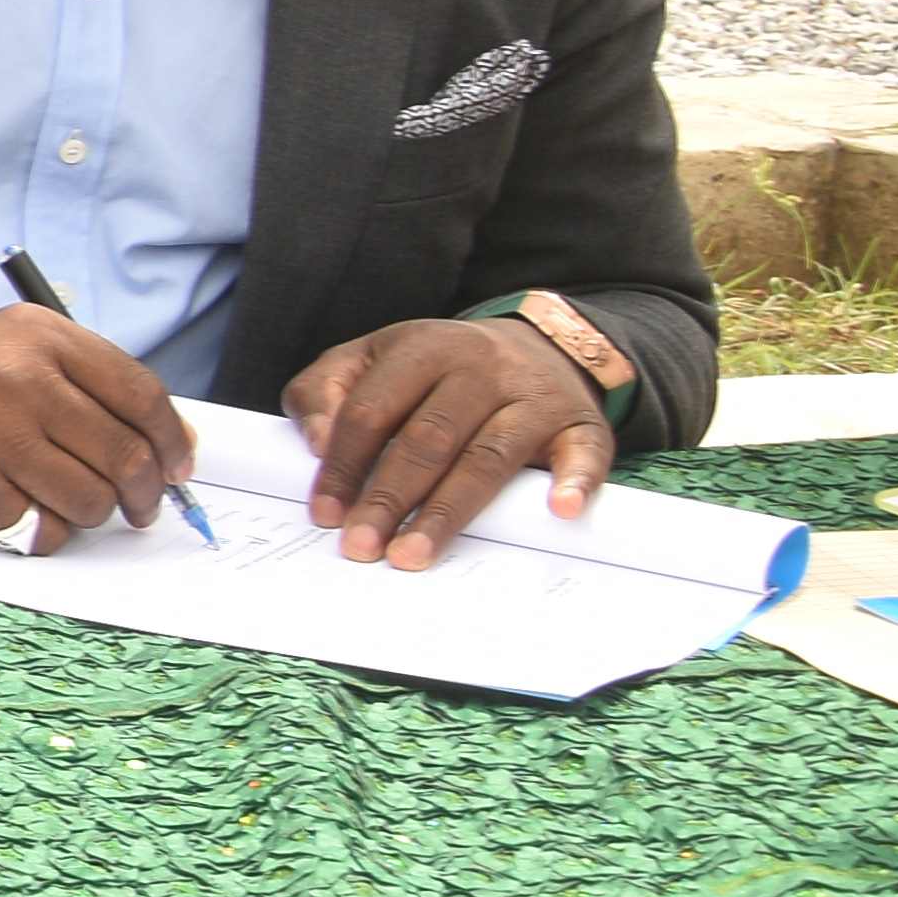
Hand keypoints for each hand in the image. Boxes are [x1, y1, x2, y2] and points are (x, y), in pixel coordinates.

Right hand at [0, 311, 194, 541]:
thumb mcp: (18, 352)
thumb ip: (93, 385)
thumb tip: (176, 446)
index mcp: (38, 335)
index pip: (140, 393)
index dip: (172, 441)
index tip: (180, 467)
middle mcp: (16, 378)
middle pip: (124, 454)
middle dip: (145, 493)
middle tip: (141, 507)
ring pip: (90, 500)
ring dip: (90, 514)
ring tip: (68, 504)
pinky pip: (42, 528)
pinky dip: (41, 530)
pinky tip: (17, 507)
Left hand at [284, 315, 608, 564]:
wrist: (539, 344)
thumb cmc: (437, 367)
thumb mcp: (371, 358)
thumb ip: (325, 390)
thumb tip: (315, 442)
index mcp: (422, 347)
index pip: (372, 411)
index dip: (344, 465)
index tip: (325, 513)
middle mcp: (481, 367)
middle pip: (428, 439)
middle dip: (388, 497)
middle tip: (362, 545)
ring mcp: (533, 395)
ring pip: (488, 458)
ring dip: (448, 511)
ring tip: (414, 553)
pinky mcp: (579, 423)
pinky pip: (582, 453)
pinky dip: (575, 480)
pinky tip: (559, 510)